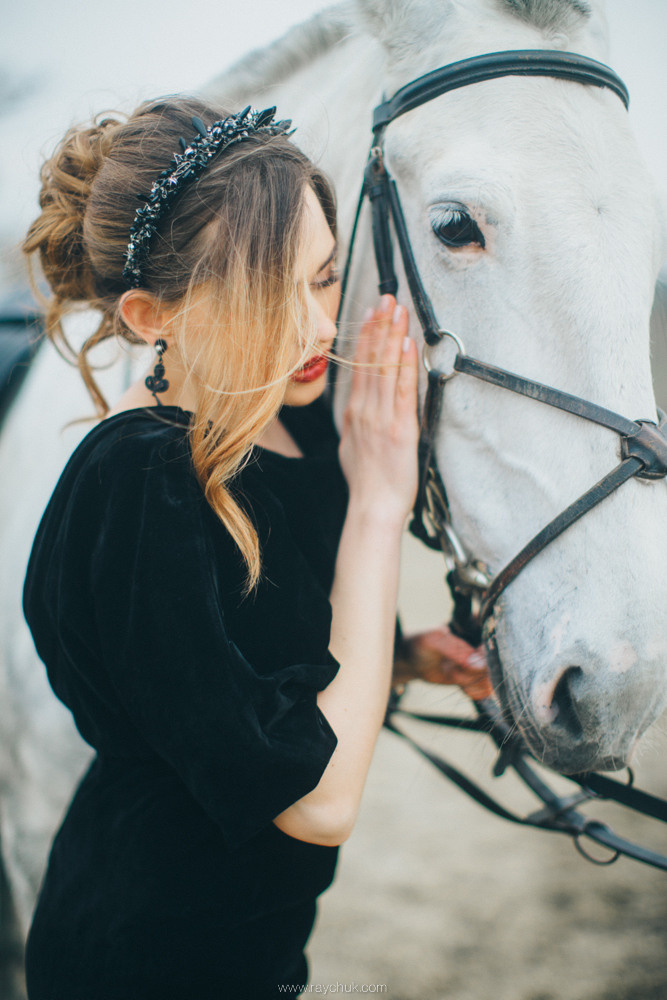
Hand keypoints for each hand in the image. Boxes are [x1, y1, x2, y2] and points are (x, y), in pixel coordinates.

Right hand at [338, 296, 418, 524]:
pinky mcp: (399, 428)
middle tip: (385, 297)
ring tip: (396, 308)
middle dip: (379, 326)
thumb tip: (357, 411)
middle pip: (370, 360)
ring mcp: (381, 418)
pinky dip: (405, 365)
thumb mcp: (351, 449)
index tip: (372, 312)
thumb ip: (356, 425)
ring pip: (385, 369)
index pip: (360, 366)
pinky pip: (402, 390)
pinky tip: (407, 343)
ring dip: (391, 336)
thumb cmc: (367, 485)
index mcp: (354, 414)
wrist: (373, 508)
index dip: (366, 337)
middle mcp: (365, 411)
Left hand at [394, 626, 492, 700]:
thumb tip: (481, 664)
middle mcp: (484, 644)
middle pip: (494, 666)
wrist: (412, 660)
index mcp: (477, 626)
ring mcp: (482, 662)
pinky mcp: (478, 677)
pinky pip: (485, 690)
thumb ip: (456, 650)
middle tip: (450, 668)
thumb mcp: (434, 642)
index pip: (496, 644)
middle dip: (470, 673)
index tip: (464, 663)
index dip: (482, 658)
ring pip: (489, 680)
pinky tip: (459, 684)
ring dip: (469, 682)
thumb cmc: (421, 644)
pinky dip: (472, 691)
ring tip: (450, 672)